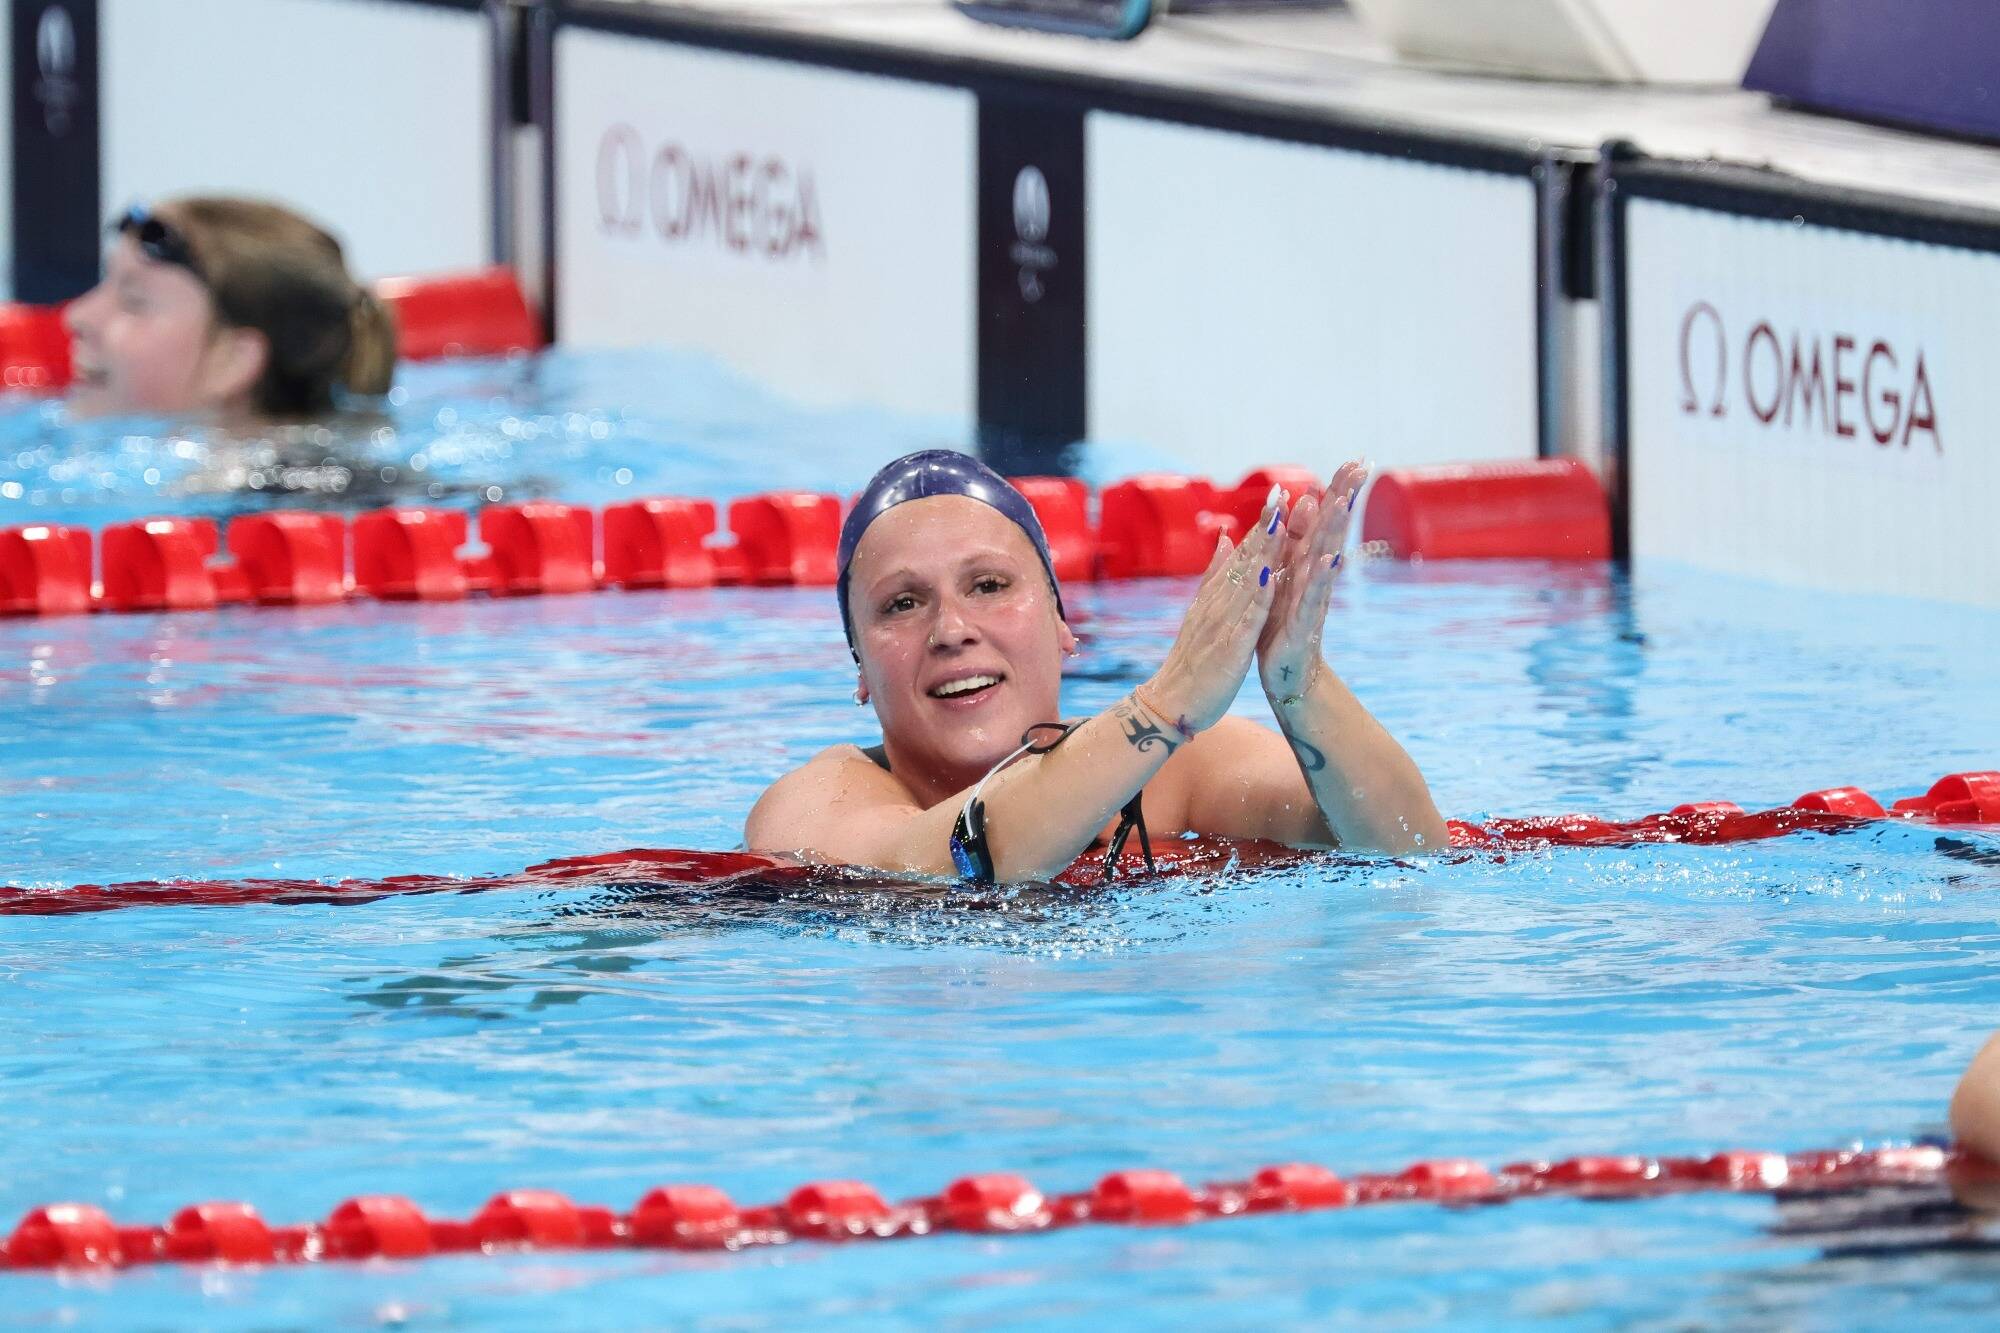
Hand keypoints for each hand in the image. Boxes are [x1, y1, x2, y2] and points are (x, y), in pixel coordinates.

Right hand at [1144, 486, 1287, 734]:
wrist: (1168, 703)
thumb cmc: (1190, 662)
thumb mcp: (1201, 611)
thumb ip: (1214, 575)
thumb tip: (1225, 538)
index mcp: (1214, 597)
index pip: (1240, 555)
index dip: (1260, 525)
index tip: (1279, 494)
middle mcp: (1217, 604)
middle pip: (1243, 560)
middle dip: (1264, 527)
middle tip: (1282, 493)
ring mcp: (1221, 625)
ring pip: (1246, 583)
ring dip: (1264, 553)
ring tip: (1281, 523)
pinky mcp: (1228, 649)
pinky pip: (1246, 620)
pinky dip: (1258, 598)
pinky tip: (1270, 577)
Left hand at [1258, 461, 1365, 701]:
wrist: (1287, 675)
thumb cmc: (1282, 625)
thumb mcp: (1283, 577)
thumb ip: (1290, 544)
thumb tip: (1301, 503)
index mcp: (1306, 564)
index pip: (1324, 521)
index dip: (1340, 491)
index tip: (1356, 459)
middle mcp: (1315, 577)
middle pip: (1332, 531)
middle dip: (1344, 497)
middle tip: (1361, 465)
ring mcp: (1312, 599)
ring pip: (1324, 558)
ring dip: (1333, 530)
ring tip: (1342, 500)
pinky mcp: (1303, 624)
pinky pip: (1312, 599)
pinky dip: (1320, 579)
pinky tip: (1330, 560)